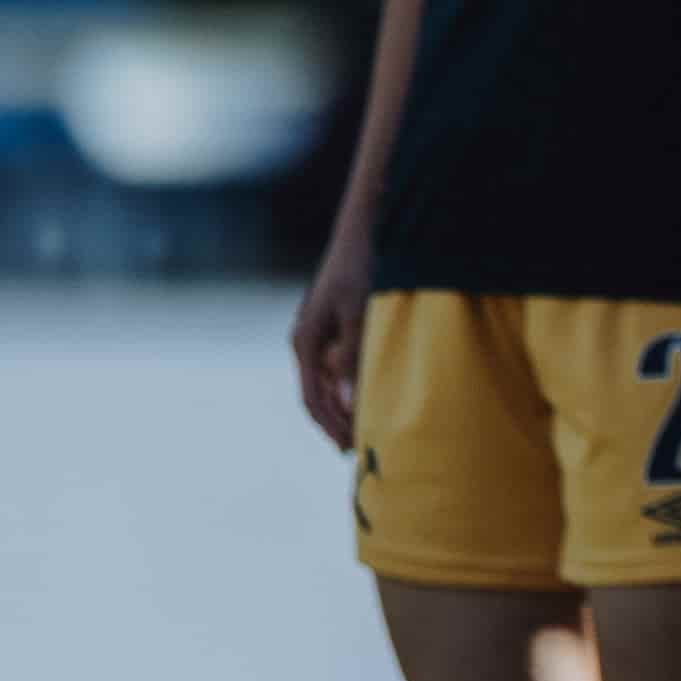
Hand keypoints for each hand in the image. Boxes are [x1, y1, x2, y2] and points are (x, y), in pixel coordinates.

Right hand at [291, 237, 374, 447]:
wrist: (365, 230)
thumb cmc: (362, 268)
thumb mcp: (360, 314)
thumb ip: (353, 360)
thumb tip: (349, 405)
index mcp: (306, 343)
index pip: (313, 399)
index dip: (331, 427)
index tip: (350, 450)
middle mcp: (308, 342)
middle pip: (319, 395)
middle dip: (339, 423)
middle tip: (364, 449)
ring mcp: (320, 335)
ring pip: (330, 383)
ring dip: (347, 407)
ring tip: (370, 430)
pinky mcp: (336, 327)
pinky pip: (340, 367)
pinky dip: (354, 386)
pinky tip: (373, 396)